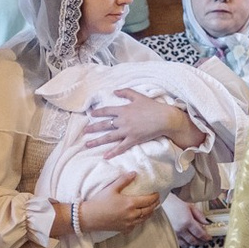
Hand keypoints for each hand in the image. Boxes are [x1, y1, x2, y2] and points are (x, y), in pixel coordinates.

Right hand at [77, 172, 160, 234]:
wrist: (89, 217)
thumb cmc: (99, 202)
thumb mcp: (111, 188)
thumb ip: (124, 180)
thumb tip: (134, 173)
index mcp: (130, 203)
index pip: (148, 200)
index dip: (154, 197)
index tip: (157, 193)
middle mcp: (132, 215)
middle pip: (148, 210)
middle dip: (154, 205)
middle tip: (157, 200)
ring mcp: (128, 223)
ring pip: (144, 219)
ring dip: (149, 213)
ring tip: (152, 208)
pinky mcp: (123, 229)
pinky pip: (136, 226)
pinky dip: (140, 221)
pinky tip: (139, 218)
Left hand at [82, 89, 202, 153]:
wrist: (164, 118)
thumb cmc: (153, 106)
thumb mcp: (139, 96)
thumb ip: (126, 92)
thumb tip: (114, 91)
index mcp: (123, 110)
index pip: (106, 111)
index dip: (98, 112)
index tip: (91, 114)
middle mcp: (122, 121)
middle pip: (104, 125)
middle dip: (93, 128)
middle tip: (84, 131)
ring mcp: (127, 131)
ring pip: (109, 137)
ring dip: (97, 141)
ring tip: (87, 144)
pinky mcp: (133, 139)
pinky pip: (121, 147)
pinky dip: (113, 152)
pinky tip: (105, 156)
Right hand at [163, 193, 209, 246]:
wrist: (160, 203)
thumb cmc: (174, 203)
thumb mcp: (189, 206)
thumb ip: (199, 215)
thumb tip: (207, 223)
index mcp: (187, 221)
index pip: (199, 233)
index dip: (206, 237)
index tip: (209, 238)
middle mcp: (181, 229)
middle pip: (193, 240)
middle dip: (201, 242)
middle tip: (205, 241)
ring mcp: (174, 233)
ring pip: (186, 244)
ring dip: (193, 244)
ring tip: (197, 241)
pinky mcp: (169, 235)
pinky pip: (179, 243)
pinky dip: (184, 244)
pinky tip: (187, 241)